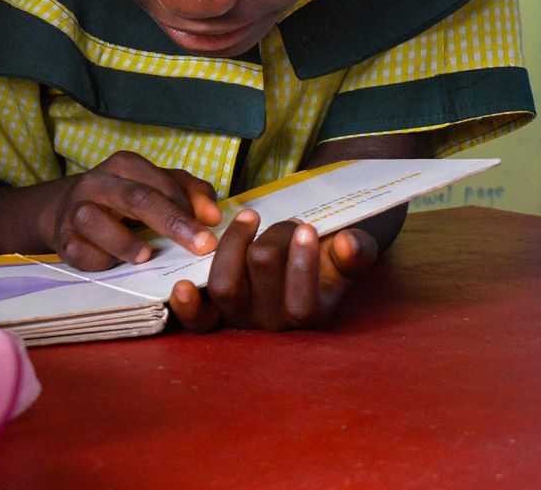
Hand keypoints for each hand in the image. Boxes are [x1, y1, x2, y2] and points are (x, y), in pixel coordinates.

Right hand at [42, 151, 220, 270]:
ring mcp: (75, 211)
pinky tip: (116, 265)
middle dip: (172, 221)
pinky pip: (80, 251)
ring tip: (147, 256)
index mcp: (124, 165)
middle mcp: (97, 182)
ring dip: (124, 241)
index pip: (160, 181)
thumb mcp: (158, 188)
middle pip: (136, 197)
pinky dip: (100, 260)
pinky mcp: (63, 240)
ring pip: (95, 220)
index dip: (188, 204)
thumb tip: (213, 216)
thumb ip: (190, 194)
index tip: (213, 227)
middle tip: (202, 245)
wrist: (69, 212)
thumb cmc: (124, 202)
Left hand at [169, 209, 379, 331]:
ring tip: (250, 217)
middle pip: (263, 274)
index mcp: (310, 314)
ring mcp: (241, 317)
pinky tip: (182, 284)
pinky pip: (197, 319)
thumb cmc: (330, 253)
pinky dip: (187, 305)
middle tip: (288, 220)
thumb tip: (349, 245)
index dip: (302, 264)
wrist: (306, 256)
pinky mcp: (216, 311)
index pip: (302, 303)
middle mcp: (274, 323)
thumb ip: (357, 251)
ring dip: (233, 245)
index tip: (308, 228)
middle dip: (274, 237)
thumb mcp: (351, 251)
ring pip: (225, 287)